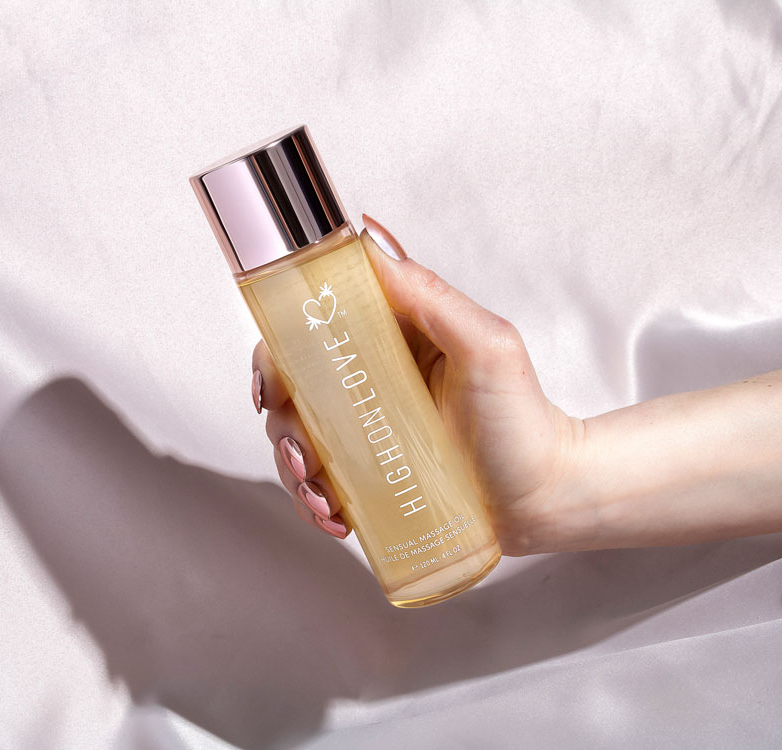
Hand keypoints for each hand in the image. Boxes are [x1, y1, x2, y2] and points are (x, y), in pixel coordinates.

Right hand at [252, 215, 584, 555]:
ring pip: (299, 442)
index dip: (276, 355)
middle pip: (293, 392)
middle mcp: (370, 382)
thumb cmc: (524, 420)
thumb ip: (431, 296)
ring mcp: (367, 433)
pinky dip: (313, 504)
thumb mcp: (485, 346)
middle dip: (283, 426)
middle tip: (302, 455)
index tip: (271, 387)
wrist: (546, 498)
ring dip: (293, 472)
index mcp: (389, 339)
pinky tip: (333, 517)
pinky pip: (321, 487)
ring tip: (322, 499)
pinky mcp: (370, 477)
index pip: (311, 331)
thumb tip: (370, 241)